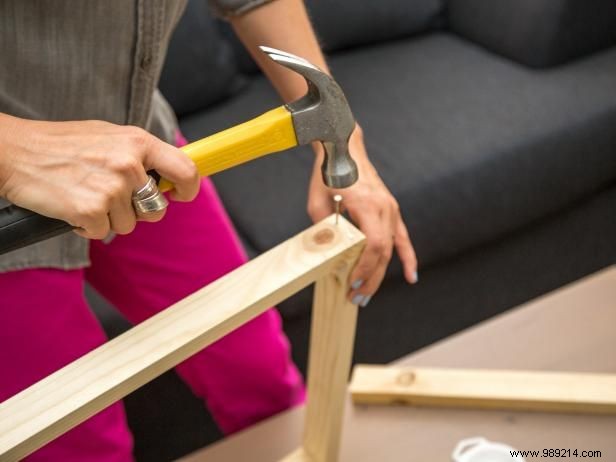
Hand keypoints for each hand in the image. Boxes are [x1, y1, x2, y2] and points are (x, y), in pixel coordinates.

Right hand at [0, 114, 198, 238]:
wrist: (14, 151)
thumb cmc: (62, 144)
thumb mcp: (109, 136)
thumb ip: (140, 156)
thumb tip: (169, 178)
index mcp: (138, 141)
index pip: (186, 170)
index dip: (188, 189)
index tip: (180, 195)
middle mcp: (129, 164)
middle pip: (157, 209)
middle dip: (140, 211)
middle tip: (114, 198)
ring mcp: (111, 188)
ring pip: (129, 224)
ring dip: (109, 218)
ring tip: (85, 194)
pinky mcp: (91, 210)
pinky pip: (103, 233)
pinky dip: (88, 227)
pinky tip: (72, 207)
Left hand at [307, 125, 417, 305]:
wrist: (343, 148)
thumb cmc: (328, 173)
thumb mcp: (316, 202)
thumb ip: (323, 228)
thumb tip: (326, 253)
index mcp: (368, 206)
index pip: (373, 246)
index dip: (365, 268)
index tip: (352, 283)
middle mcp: (385, 208)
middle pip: (384, 252)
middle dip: (370, 279)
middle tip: (356, 298)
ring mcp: (391, 209)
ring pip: (392, 249)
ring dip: (380, 273)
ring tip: (367, 294)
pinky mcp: (391, 210)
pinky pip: (403, 238)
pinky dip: (407, 257)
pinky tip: (410, 276)